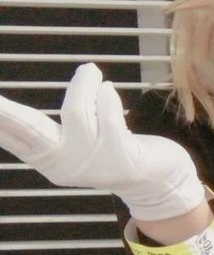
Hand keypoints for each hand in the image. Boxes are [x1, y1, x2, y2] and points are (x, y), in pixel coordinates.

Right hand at [0, 63, 203, 220]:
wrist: (158, 182)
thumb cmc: (112, 153)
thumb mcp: (72, 145)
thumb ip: (44, 131)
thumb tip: (4, 110)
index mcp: (46, 160)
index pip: (10, 136)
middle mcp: (64, 164)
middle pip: (28, 128)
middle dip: (6, 111)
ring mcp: (92, 162)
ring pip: (76, 111)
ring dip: (83, 85)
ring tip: (90, 72)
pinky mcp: (120, 157)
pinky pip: (108, 116)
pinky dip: (106, 96)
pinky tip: (107, 89)